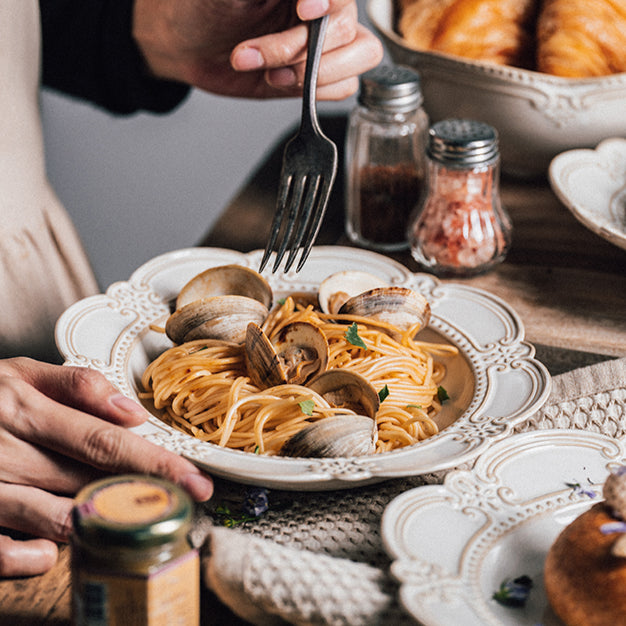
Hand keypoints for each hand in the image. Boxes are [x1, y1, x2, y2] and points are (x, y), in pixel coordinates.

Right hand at [0, 358, 212, 577]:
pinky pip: (8, 554)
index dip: (156, 463)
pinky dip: (38, 555)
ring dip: (94, 518)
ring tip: (113, 509)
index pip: (106, 440)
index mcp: (23, 407)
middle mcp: (3, 450)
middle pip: (90, 480)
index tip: (196, 481)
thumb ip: (77, 385)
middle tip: (177, 501)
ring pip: (57, 518)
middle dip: (139, 493)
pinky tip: (54, 541)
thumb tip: (131, 412)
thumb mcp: (20, 373)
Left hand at [133, 0, 382, 98]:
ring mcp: (324, 43)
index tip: (302, 11)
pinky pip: (344, 87)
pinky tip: (277, 82)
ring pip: (359, 58)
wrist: (187, 47)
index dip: (328, 4)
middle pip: (349, 30)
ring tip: (269, 72)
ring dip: (313, 74)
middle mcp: (322, 8)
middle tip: (258, 55)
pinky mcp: (317, 75)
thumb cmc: (203, 8)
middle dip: (301, 50)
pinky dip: (314, 93)